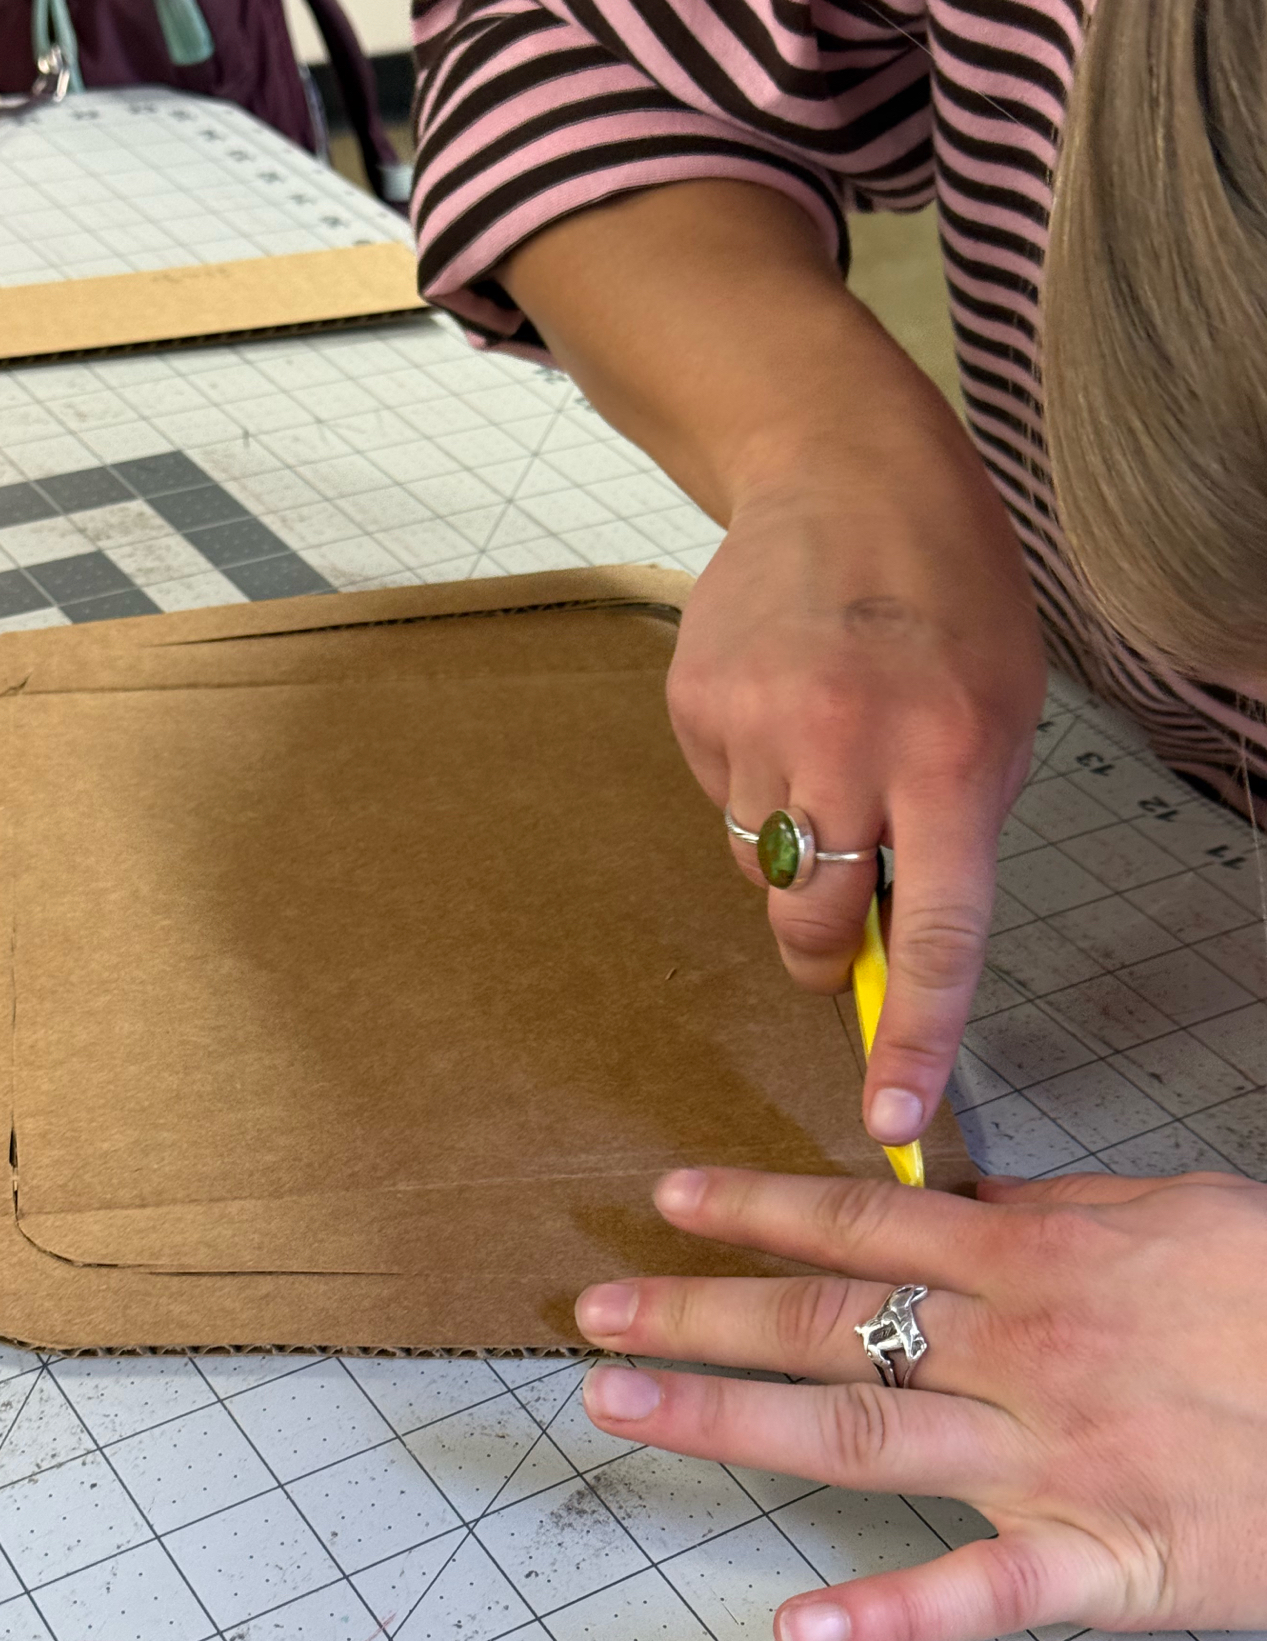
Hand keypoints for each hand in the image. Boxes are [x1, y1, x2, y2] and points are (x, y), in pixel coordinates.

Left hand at [575, 1165, 1266, 1640]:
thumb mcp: (1171, 1212)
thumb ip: (1052, 1206)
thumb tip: (957, 1191)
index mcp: (1036, 1259)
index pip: (864, 1222)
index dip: (757, 1206)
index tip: (671, 1200)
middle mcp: (1019, 1348)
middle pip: (829, 1321)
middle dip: (701, 1312)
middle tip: (597, 1312)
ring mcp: (1048, 1457)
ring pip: (859, 1432)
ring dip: (728, 1418)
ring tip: (621, 1406)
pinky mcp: (1097, 1562)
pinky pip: (977, 1594)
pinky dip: (885, 1617)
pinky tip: (797, 1629)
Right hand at [668, 426, 1043, 1146]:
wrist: (840, 471)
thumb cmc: (946, 599)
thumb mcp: (999, 711)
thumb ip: (953, 830)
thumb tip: (887, 943)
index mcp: (948, 758)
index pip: (936, 934)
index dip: (911, 1038)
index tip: (891, 1119)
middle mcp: (846, 750)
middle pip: (808, 925)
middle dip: (823, 941)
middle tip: (844, 893)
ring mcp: (756, 728)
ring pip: (758, 868)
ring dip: (791, 843)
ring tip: (822, 740)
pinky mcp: (693, 709)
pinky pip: (719, 802)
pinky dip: (751, 782)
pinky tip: (781, 705)